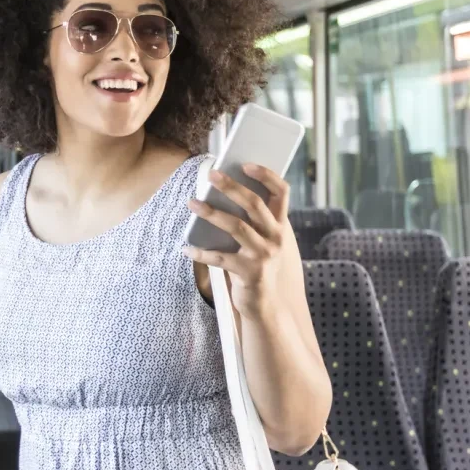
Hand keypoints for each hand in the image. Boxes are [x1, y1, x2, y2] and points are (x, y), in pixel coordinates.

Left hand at [183, 164, 291, 319]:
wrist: (266, 306)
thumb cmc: (257, 266)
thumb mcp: (261, 241)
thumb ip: (250, 222)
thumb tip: (219, 195)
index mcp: (280, 226)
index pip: (282, 192)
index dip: (266, 175)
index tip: (245, 164)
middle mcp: (276, 237)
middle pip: (254, 204)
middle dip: (231, 187)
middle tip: (211, 175)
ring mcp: (264, 255)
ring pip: (236, 226)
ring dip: (211, 213)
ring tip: (192, 203)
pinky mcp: (249, 272)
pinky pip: (219, 258)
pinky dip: (200, 252)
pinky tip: (186, 248)